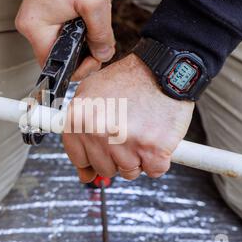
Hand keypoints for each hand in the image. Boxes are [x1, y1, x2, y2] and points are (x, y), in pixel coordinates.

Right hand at [16, 0, 115, 77]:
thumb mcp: (96, 3)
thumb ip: (101, 36)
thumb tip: (102, 56)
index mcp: (36, 27)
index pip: (54, 64)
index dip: (78, 67)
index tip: (95, 59)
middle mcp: (32, 25)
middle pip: (60, 55)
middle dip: (84, 51)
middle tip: (100, 40)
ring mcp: (38, 18)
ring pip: (64, 43)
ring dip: (83, 38)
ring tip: (92, 19)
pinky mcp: (46, 11)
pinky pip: (64, 31)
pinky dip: (80, 27)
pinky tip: (87, 15)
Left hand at [63, 54, 194, 181]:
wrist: (163, 68)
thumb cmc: (129, 79)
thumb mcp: (91, 94)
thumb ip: (80, 130)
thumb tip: (83, 172)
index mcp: (79, 119)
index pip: (78, 158)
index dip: (92, 156)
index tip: (101, 151)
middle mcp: (98, 132)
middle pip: (103, 168)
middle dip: (116, 156)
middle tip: (126, 133)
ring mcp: (125, 142)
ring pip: (128, 172)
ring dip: (137, 157)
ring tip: (141, 131)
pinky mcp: (153, 149)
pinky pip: (154, 170)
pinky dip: (158, 159)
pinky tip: (156, 138)